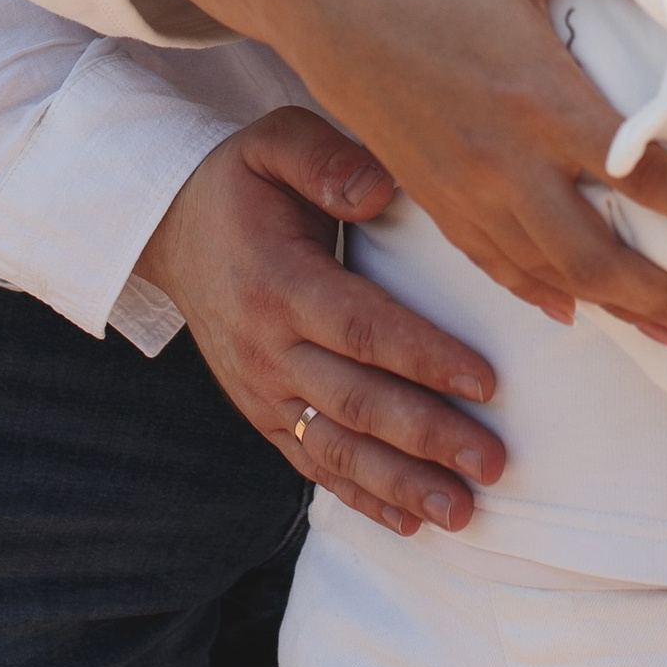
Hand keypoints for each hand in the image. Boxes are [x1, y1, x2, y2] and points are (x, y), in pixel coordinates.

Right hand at [92, 0, 666, 333]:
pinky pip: (493, 265)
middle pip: (599, 258)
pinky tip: (574, 312)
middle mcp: (503, 158)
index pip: (647, 174)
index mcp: (539, 94)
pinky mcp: (430, 195)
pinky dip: (540, 295)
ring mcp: (462, 186)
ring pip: (549, 276)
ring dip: (616, 310)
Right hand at [136, 108, 503, 537]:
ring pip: (336, 448)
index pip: (360, 327)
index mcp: (279, 282)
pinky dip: (362, 498)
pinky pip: (313, 464)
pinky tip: (411, 522)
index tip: (484, 380)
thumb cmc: (243, 184)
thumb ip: (324, 159)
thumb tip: (379, 188)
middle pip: (356, 401)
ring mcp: (262, 390)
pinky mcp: (263, 414)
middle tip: (492, 460)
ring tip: (462, 511)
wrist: (174, 232)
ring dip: (400, 484)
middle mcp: (268, 347)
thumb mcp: (274, 144)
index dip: (423, 356)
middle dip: (426, 436)